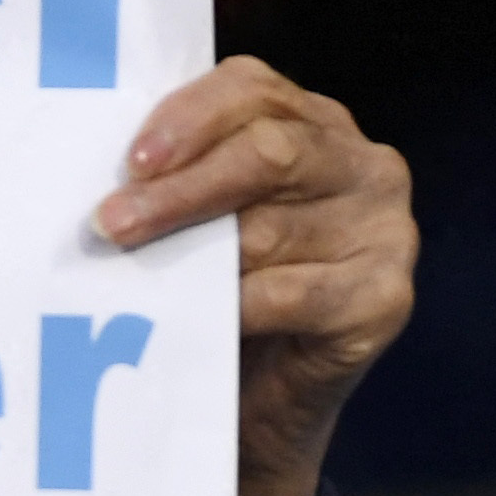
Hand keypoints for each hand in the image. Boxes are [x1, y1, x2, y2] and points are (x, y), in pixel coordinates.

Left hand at [92, 57, 416, 495]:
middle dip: (179, 191)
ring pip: (271, 230)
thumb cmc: (224, 298)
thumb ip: (182, 181)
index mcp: (316, 125)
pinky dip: (238, 306)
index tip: (131, 161)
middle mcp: (365, 165)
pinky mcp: (385, 298)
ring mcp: (386, 230)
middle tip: (111, 224)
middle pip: (266, 154)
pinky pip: (293, 293)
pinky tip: (201, 319)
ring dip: (194, 258)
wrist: (263, 406)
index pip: (253, 89)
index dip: (188, 119)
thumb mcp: (204, 225)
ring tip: (135, 280)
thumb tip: (110, 180)